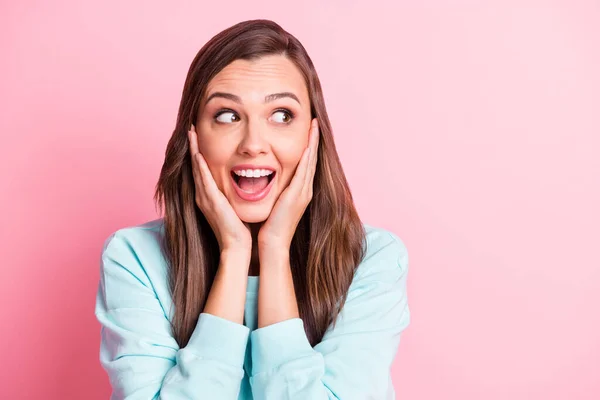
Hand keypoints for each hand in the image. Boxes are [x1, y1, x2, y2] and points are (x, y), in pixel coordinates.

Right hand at [188, 124, 251, 253]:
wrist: (237, 247)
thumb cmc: (239, 229)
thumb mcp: (235, 206)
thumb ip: (233, 194)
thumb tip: (245, 182)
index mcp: (209, 196)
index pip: (202, 169)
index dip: (198, 152)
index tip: (199, 136)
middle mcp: (203, 195)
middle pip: (195, 165)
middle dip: (192, 146)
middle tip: (190, 128)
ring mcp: (205, 198)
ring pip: (197, 169)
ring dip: (193, 150)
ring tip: (190, 133)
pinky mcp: (211, 202)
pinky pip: (204, 180)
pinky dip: (200, 166)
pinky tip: (198, 154)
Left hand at [258, 118, 319, 250]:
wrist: (273, 243)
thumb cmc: (270, 226)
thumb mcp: (274, 203)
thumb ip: (275, 191)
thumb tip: (267, 181)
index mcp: (299, 191)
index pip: (306, 164)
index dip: (309, 147)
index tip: (309, 131)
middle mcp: (305, 190)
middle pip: (312, 159)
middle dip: (314, 140)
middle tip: (316, 122)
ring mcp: (303, 192)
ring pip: (311, 162)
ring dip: (313, 143)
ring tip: (315, 126)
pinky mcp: (298, 195)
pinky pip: (304, 171)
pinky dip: (307, 157)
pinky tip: (307, 144)